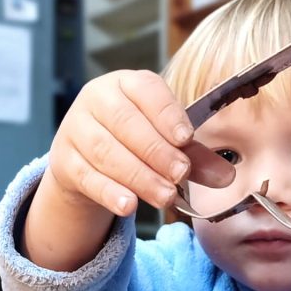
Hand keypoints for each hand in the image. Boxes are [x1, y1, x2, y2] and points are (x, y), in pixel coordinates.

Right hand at [47, 70, 233, 217]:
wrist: (85, 159)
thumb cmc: (133, 141)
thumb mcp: (166, 142)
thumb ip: (195, 157)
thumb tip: (226, 177)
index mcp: (126, 84)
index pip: (146, 90)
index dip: (167, 114)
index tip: (187, 138)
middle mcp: (96, 99)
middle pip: (126, 124)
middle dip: (157, 152)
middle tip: (181, 175)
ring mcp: (75, 129)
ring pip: (106, 152)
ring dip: (139, 177)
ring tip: (165, 196)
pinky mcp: (64, 162)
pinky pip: (87, 177)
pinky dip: (110, 192)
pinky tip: (129, 207)